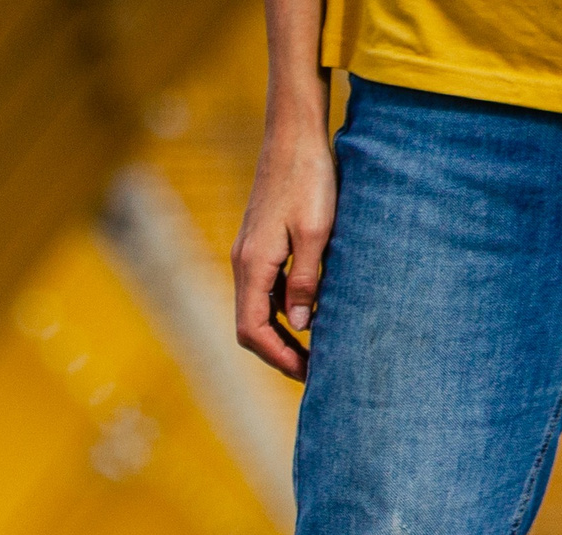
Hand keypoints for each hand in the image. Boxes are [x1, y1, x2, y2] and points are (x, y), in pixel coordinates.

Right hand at [233, 123, 336, 380]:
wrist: (294, 134)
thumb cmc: (310, 178)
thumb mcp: (317, 233)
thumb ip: (307, 281)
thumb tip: (300, 326)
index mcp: (253, 264)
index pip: (252, 330)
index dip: (279, 358)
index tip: (309, 373)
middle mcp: (243, 262)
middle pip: (250, 326)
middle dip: (279, 353)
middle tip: (315, 371)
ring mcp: (249, 253)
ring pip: (257, 309)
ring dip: (281, 334)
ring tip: (315, 351)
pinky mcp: (260, 243)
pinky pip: (264, 290)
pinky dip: (282, 311)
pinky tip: (309, 315)